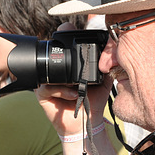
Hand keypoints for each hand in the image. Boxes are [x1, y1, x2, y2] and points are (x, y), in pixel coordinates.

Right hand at [35, 22, 112, 136]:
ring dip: (65, 78)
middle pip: (53, 55)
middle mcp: (55, 71)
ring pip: (50, 71)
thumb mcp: (103, 80)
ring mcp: (46, 82)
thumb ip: (107, 66)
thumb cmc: (93, 100)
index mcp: (67, 65)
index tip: (74, 32)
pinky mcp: (41, 95)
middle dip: (64, 54)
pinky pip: (47, 87)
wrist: (87, 122)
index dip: (65, 35)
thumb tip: (113, 50)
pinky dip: (62, 91)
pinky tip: (74, 95)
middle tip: (76, 57)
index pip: (62, 45)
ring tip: (78, 85)